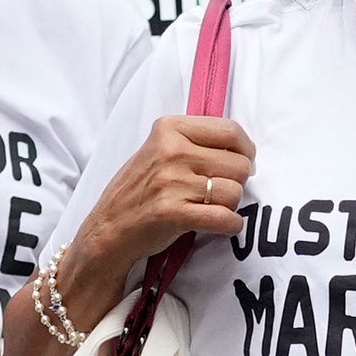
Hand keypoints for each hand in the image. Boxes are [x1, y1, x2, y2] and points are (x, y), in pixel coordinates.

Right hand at [70, 114, 254, 294]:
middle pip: (240, 164)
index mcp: (169, 128)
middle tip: (216, 192)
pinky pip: (226, 219)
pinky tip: (219, 225)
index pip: (231, 131)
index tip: (242, 162)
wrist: (109, 227)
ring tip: (208, 207)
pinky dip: (230, 226)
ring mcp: (172, 182)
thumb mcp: (158, 150)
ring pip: (235, 192)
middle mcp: (171, 151)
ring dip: (229, 206)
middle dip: (236, 181)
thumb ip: (194, 142)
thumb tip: (242, 149)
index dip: (246, 150)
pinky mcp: (174, 213)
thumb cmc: (138, 190)